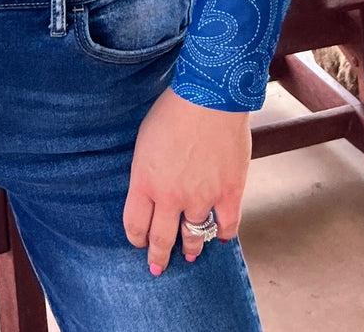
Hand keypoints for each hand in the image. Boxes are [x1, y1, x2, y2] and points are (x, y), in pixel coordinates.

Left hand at [123, 87, 250, 275]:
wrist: (209, 97)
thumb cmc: (173, 110)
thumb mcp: (145, 140)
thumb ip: (146, 170)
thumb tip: (149, 187)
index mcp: (145, 181)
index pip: (135, 224)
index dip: (136, 238)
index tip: (138, 242)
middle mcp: (171, 196)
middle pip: (161, 239)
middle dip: (158, 256)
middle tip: (157, 267)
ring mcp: (202, 198)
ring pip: (194, 237)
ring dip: (190, 249)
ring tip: (189, 255)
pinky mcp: (229, 194)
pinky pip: (226, 226)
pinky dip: (222, 234)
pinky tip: (219, 236)